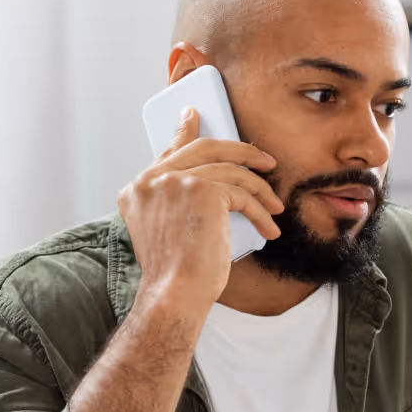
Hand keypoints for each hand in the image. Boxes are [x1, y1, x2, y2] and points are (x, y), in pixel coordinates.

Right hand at [117, 108, 283, 311]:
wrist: (175, 293)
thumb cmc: (176, 274)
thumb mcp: (169, 232)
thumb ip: (178, 203)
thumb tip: (216, 188)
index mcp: (137, 190)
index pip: (168, 152)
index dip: (185, 133)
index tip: (196, 117)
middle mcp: (151, 181)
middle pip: (202, 148)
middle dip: (239, 150)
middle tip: (263, 160)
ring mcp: (174, 181)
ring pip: (230, 170)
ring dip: (259, 189)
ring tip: (275, 206)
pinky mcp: (201, 189)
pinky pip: (241, 192)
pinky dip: (260, 210)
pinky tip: (269, 226)